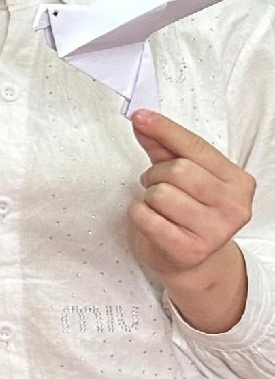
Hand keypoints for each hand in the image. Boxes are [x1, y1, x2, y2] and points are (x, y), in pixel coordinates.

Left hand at [129, 109, 254, 333]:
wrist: (191, 261)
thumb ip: (164, 147)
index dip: (165, 130)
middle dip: (155, 175)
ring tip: (159, 207)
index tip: (140, 116)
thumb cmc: (187, 213)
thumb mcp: (182, 177)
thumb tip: (142, 120)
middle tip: (156, 186)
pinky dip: (139, 215)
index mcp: (238, 182)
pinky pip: (147, 218)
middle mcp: (234, 206)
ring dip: (148, 198)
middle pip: (177, 171)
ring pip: (160, 194)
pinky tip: (152, 222)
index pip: (197, 148)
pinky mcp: (189, 250)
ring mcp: (215, 231)